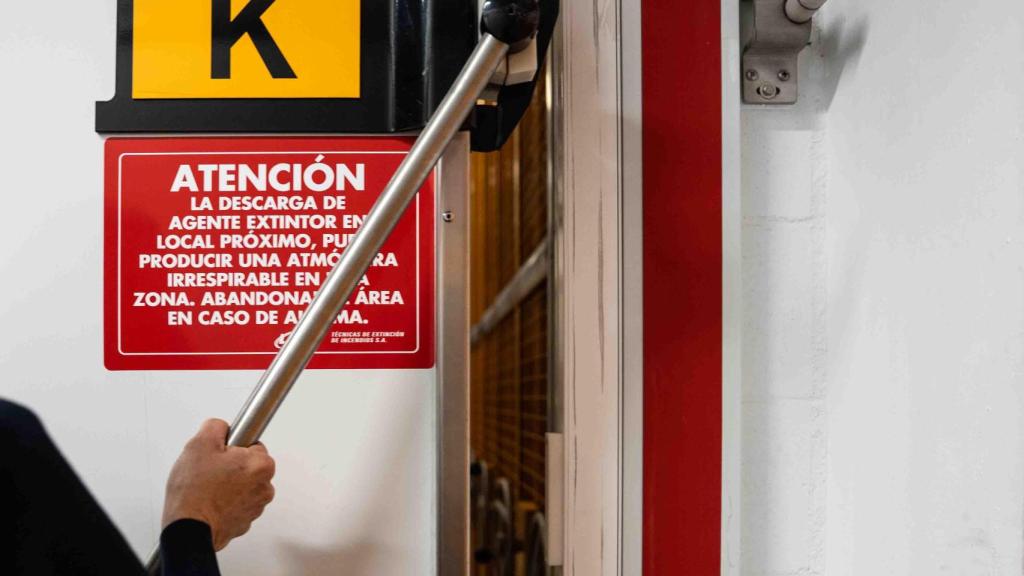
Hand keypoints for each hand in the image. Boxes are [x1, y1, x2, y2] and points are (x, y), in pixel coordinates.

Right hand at [162, 419, 275, 550]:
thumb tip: (221, 427)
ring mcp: (256, 506)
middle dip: (231, 466)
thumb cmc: (195, 492)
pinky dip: (225, 503)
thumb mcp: (200, 444)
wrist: (188, 530)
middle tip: (209, 471)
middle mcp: (265, 486)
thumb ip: (216, 426)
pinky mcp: (244, 522)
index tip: (221, 453)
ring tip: (207, 488)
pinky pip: (236, 504)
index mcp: (261, 464)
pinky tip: (209, 502)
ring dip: (228, 485)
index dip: (232, 446)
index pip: (252, 444)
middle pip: (248, 466)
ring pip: (242, 485)